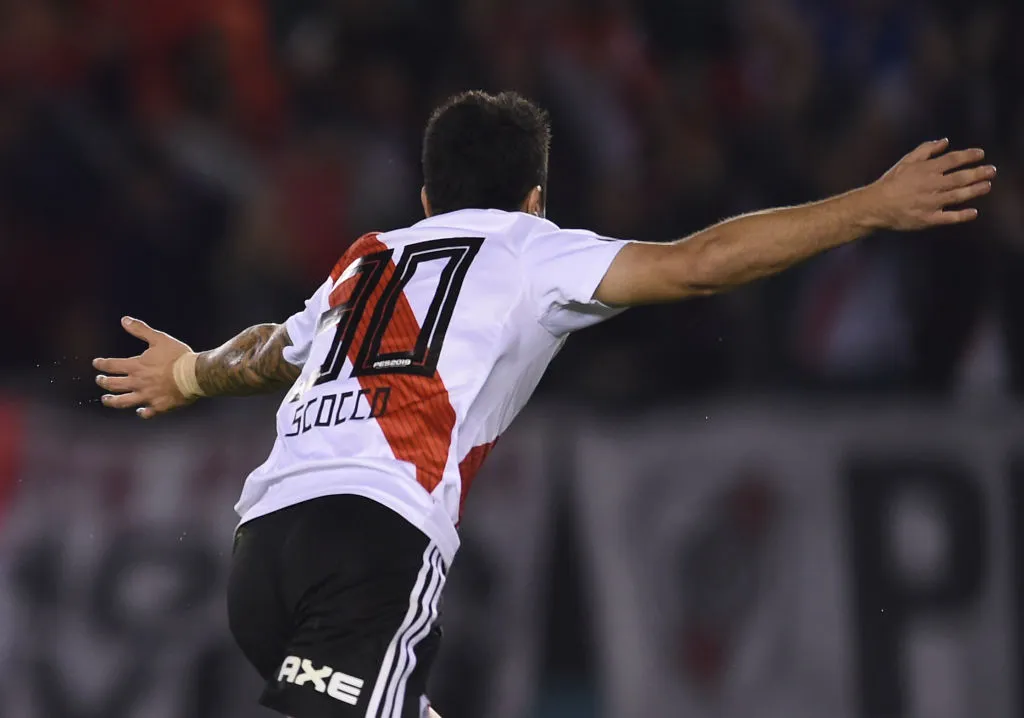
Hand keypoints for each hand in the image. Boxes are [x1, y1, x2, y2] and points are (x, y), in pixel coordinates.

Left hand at [93, 316, 193, 418]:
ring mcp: (147, 396)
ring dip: (112, 401)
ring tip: (106, 400)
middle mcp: (137, 383)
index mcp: (136, 366)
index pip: (112, 365)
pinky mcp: (158, 406)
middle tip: (99, 380)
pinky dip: (141, 412)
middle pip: (114, 385)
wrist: (194, 375)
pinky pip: (146, 412)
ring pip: (123, 401)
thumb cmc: (178, 357)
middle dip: (104, 382)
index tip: (96, 363)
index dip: (102, 364)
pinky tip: (140, 411)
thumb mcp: (159, 339)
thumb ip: (140, 330)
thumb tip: (124, 320)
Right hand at [864, 138, 995, 230]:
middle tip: (992, 170)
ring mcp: (930, 203)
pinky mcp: (927, 219)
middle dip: (978, 173)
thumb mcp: (906, 161)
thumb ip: (926, 150)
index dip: (968, 156)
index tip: (981, 154)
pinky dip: (961, 215)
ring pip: (958, 195)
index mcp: (925, 170)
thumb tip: (945, 141)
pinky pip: (948, 217)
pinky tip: (973, 212)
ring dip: (975, 190)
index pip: (952, 159)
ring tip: (987, 186)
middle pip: (960, 177)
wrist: (875, 206)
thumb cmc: (890, 182)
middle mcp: (930, 185)